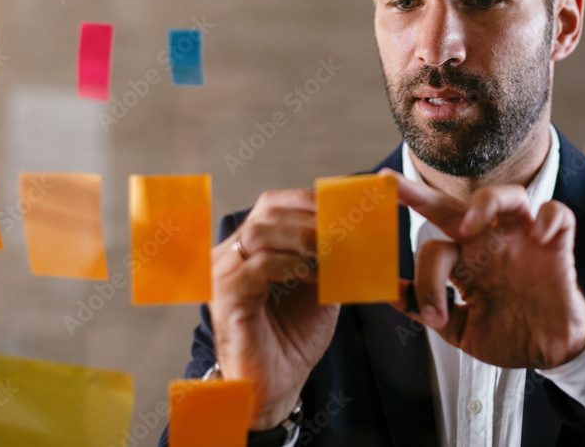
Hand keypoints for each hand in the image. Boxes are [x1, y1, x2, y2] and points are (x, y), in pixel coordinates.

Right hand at [209, 189, 339, 428]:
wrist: (277, 384)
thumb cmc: (292, 336)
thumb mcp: (320, 284)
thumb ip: (330, 254)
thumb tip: (360, 225)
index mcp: (251, 246)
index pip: (274, 203)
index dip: (309, 199)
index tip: (345, 206)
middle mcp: (231, 254)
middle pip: (267, 212)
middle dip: (311, 215)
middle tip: (344, 227)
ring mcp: (224, 274)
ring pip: (260, 233)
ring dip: (303, 236)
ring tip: (332, 250)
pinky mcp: (227, 298)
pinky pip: (258, 267)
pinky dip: (292, 265)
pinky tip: (314, 275)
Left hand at [383, 169, 584, 368]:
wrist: (551, 352)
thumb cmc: (508, 335)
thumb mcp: (461, 330)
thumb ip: (428, 309)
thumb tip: (390, 294)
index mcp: (465, 261)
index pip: (435, 251)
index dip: (427, 281)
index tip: (434, 318)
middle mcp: (490, 243)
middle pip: (454, 206)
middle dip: (420, 194)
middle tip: (391, 183)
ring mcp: (522, 240)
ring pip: (508, 196)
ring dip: (486, 202)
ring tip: (469, 224)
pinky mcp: (556, 246)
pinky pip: (557, 214)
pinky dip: (549, 217)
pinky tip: (538, 235)